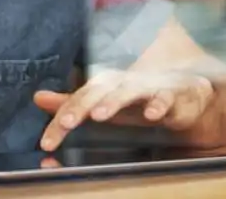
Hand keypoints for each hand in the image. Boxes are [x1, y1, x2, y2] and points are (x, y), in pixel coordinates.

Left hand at [34, 69, 213, 150]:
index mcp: (105, 85)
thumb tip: (38, 98)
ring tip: (100, 115)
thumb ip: (73, 102)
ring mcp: (148, 87)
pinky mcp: (174, 95)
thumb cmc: (138, 98)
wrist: (187, 91)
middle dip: (80, 106)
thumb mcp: (104, 102)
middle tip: (64, 122)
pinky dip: (159, 104)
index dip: (61, 118)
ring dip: (114, 101)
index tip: (47, 142)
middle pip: (98, 90)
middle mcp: (123, 82)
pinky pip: (166, 98)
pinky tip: (151, 114)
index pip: (77, 100)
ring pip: (129, 90)